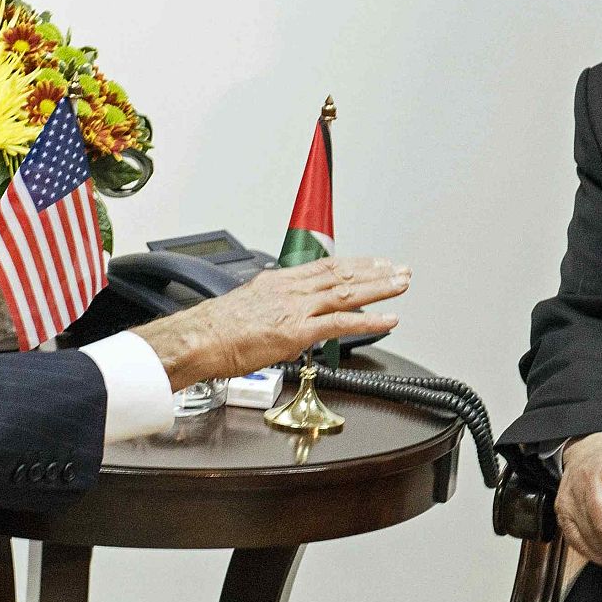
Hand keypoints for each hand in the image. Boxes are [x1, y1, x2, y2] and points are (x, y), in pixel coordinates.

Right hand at [132, 256, 409, 391]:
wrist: (199, 338)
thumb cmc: (213, 330)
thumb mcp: (245, 308)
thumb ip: (270, 311)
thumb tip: (281, 323)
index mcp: (278, 282)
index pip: (324, 267)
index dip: (352, 264)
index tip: (372, 263)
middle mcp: (290, 289)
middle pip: (341, 274)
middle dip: (374, 271)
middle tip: (399, 269)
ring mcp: (296, 308)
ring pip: (347, 292)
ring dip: (379, 288)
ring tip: (402, 285)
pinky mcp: (298, 330)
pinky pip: (341, 323)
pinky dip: (369, 321)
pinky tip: (388, 320)